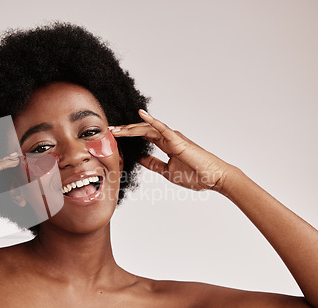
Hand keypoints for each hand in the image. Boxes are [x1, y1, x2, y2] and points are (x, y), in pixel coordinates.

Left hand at [110, 110, 230, 191]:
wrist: (214, 178)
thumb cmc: (195, 175)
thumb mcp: (167, 171)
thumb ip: (153, 164)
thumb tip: (139, 160)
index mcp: (166, 145)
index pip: (142, 137)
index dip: (128, 136)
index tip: (112, 138)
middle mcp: (168, 138)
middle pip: (141, 131)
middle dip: (124, 131)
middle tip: (107, 131)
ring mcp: (172, 137)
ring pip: (147, 129)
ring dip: (130, 128)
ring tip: (115, 129)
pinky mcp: (177, 139)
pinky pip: (162, 127)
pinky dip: (151, 120)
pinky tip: (140, 114)